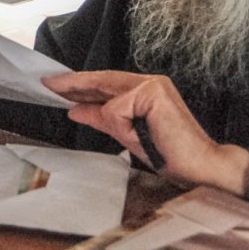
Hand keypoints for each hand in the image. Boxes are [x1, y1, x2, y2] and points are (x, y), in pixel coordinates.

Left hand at [42, 71, 248, 196]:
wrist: (198, 169)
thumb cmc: (169, 155)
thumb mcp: (127, 136)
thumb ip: (103, 119)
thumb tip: (75, 110)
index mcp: (147, 90)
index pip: (107, 83)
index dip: (81, 84)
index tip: (57, 85)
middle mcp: (151, 82)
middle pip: (104, 80)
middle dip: (74, 84)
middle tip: (49, 83)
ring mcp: (153, 85)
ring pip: (111, 98)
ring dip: (109, 118)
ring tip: (124, 130)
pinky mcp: (153, 93)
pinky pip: (120, 110)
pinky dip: (121, 126)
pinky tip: (137, 136)